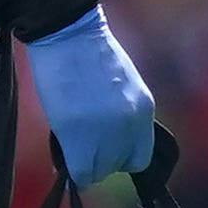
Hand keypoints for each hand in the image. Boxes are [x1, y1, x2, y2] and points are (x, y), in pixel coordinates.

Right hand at [23, 8, 158, 189]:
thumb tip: (102, 140)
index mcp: (144, 110)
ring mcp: (107, 134)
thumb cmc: (85, 51)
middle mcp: (131, 126)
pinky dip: (70, 168)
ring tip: (69, 142)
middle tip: (81, 142)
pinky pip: (80, 172)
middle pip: (118, 166)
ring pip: (98, 171)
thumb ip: (118, 114)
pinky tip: (62, 152)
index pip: (140, 156)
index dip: (119, 156)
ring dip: (84, 161)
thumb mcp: (118, 85)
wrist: (67, 34)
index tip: (102, 147)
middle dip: (99, 159)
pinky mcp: (80, 137)